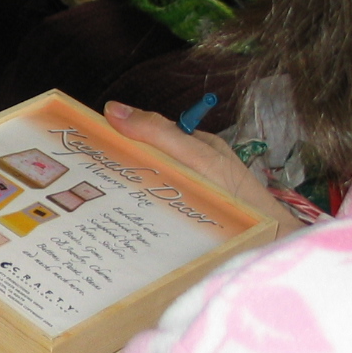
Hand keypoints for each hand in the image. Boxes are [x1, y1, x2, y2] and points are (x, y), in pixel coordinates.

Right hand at [103, 101, 303, 238]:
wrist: (270, 243)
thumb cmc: (239, 198)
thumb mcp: (196, 157)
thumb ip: (159, 134)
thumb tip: (114, 109)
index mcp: (192, 148)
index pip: (147, 134)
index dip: (117, 136)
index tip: (84, 145)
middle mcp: (188, 171)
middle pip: (142, 163)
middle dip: (115, 170)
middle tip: (80, 181)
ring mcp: (185, 198)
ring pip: (145, 192)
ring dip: (123, 199)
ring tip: (92, 206)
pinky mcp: (183, 224)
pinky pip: (152, 216)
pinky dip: (136, 219)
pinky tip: (121, 227)